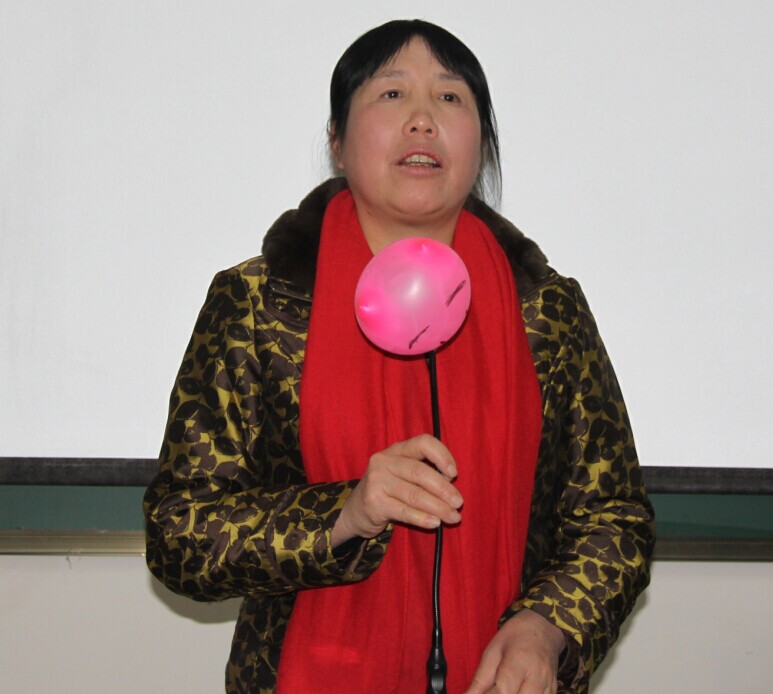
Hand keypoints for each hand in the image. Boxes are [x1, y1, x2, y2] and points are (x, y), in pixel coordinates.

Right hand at [331, 434, 462, 545]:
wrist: (355, 511)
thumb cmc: (388, 490)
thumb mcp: (403, 475)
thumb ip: (424, 474)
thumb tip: (450, 486)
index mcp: (396, 450)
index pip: (423, 442)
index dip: (442, 455)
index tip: (454, 473)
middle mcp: (384, 461)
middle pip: (419, 472)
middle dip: (443, 489)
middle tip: (458, 503)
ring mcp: (376, 481)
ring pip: (414, 494)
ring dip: (438, 507)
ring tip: (453, 517)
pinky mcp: (373, 503)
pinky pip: (404, 511)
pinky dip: (422, 518)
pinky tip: (435, 523)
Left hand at [463, 609, 564, 693]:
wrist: (543, 627)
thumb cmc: (514, 636)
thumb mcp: (493, 651)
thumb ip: (480, 679)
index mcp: (518, 662)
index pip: (502, 691)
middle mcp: (537, 677)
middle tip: (491, 690)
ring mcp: (548, 686)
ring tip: (502, 689)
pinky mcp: (553, 691)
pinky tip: (515, 690)